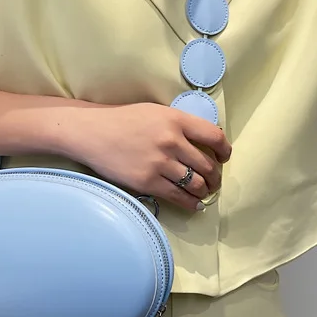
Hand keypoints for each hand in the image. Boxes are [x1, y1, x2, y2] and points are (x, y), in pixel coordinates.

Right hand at [64, 103, 230, 210]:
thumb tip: (202, 143)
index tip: (223, 158)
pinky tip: (194, 204)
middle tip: (214, 181)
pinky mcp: (148, 182)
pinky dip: (191, 203)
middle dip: (215, 177)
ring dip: (204, 191)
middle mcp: (171, 141)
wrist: (92, 132)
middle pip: (208, 165)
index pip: (215, 137)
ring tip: (203, 192)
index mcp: (176, 120)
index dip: (224, 151)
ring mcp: (160, 163)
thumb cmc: (123, 121)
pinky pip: (179, 197)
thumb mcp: (156, 112)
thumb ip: (179, 125)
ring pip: (196, 184)